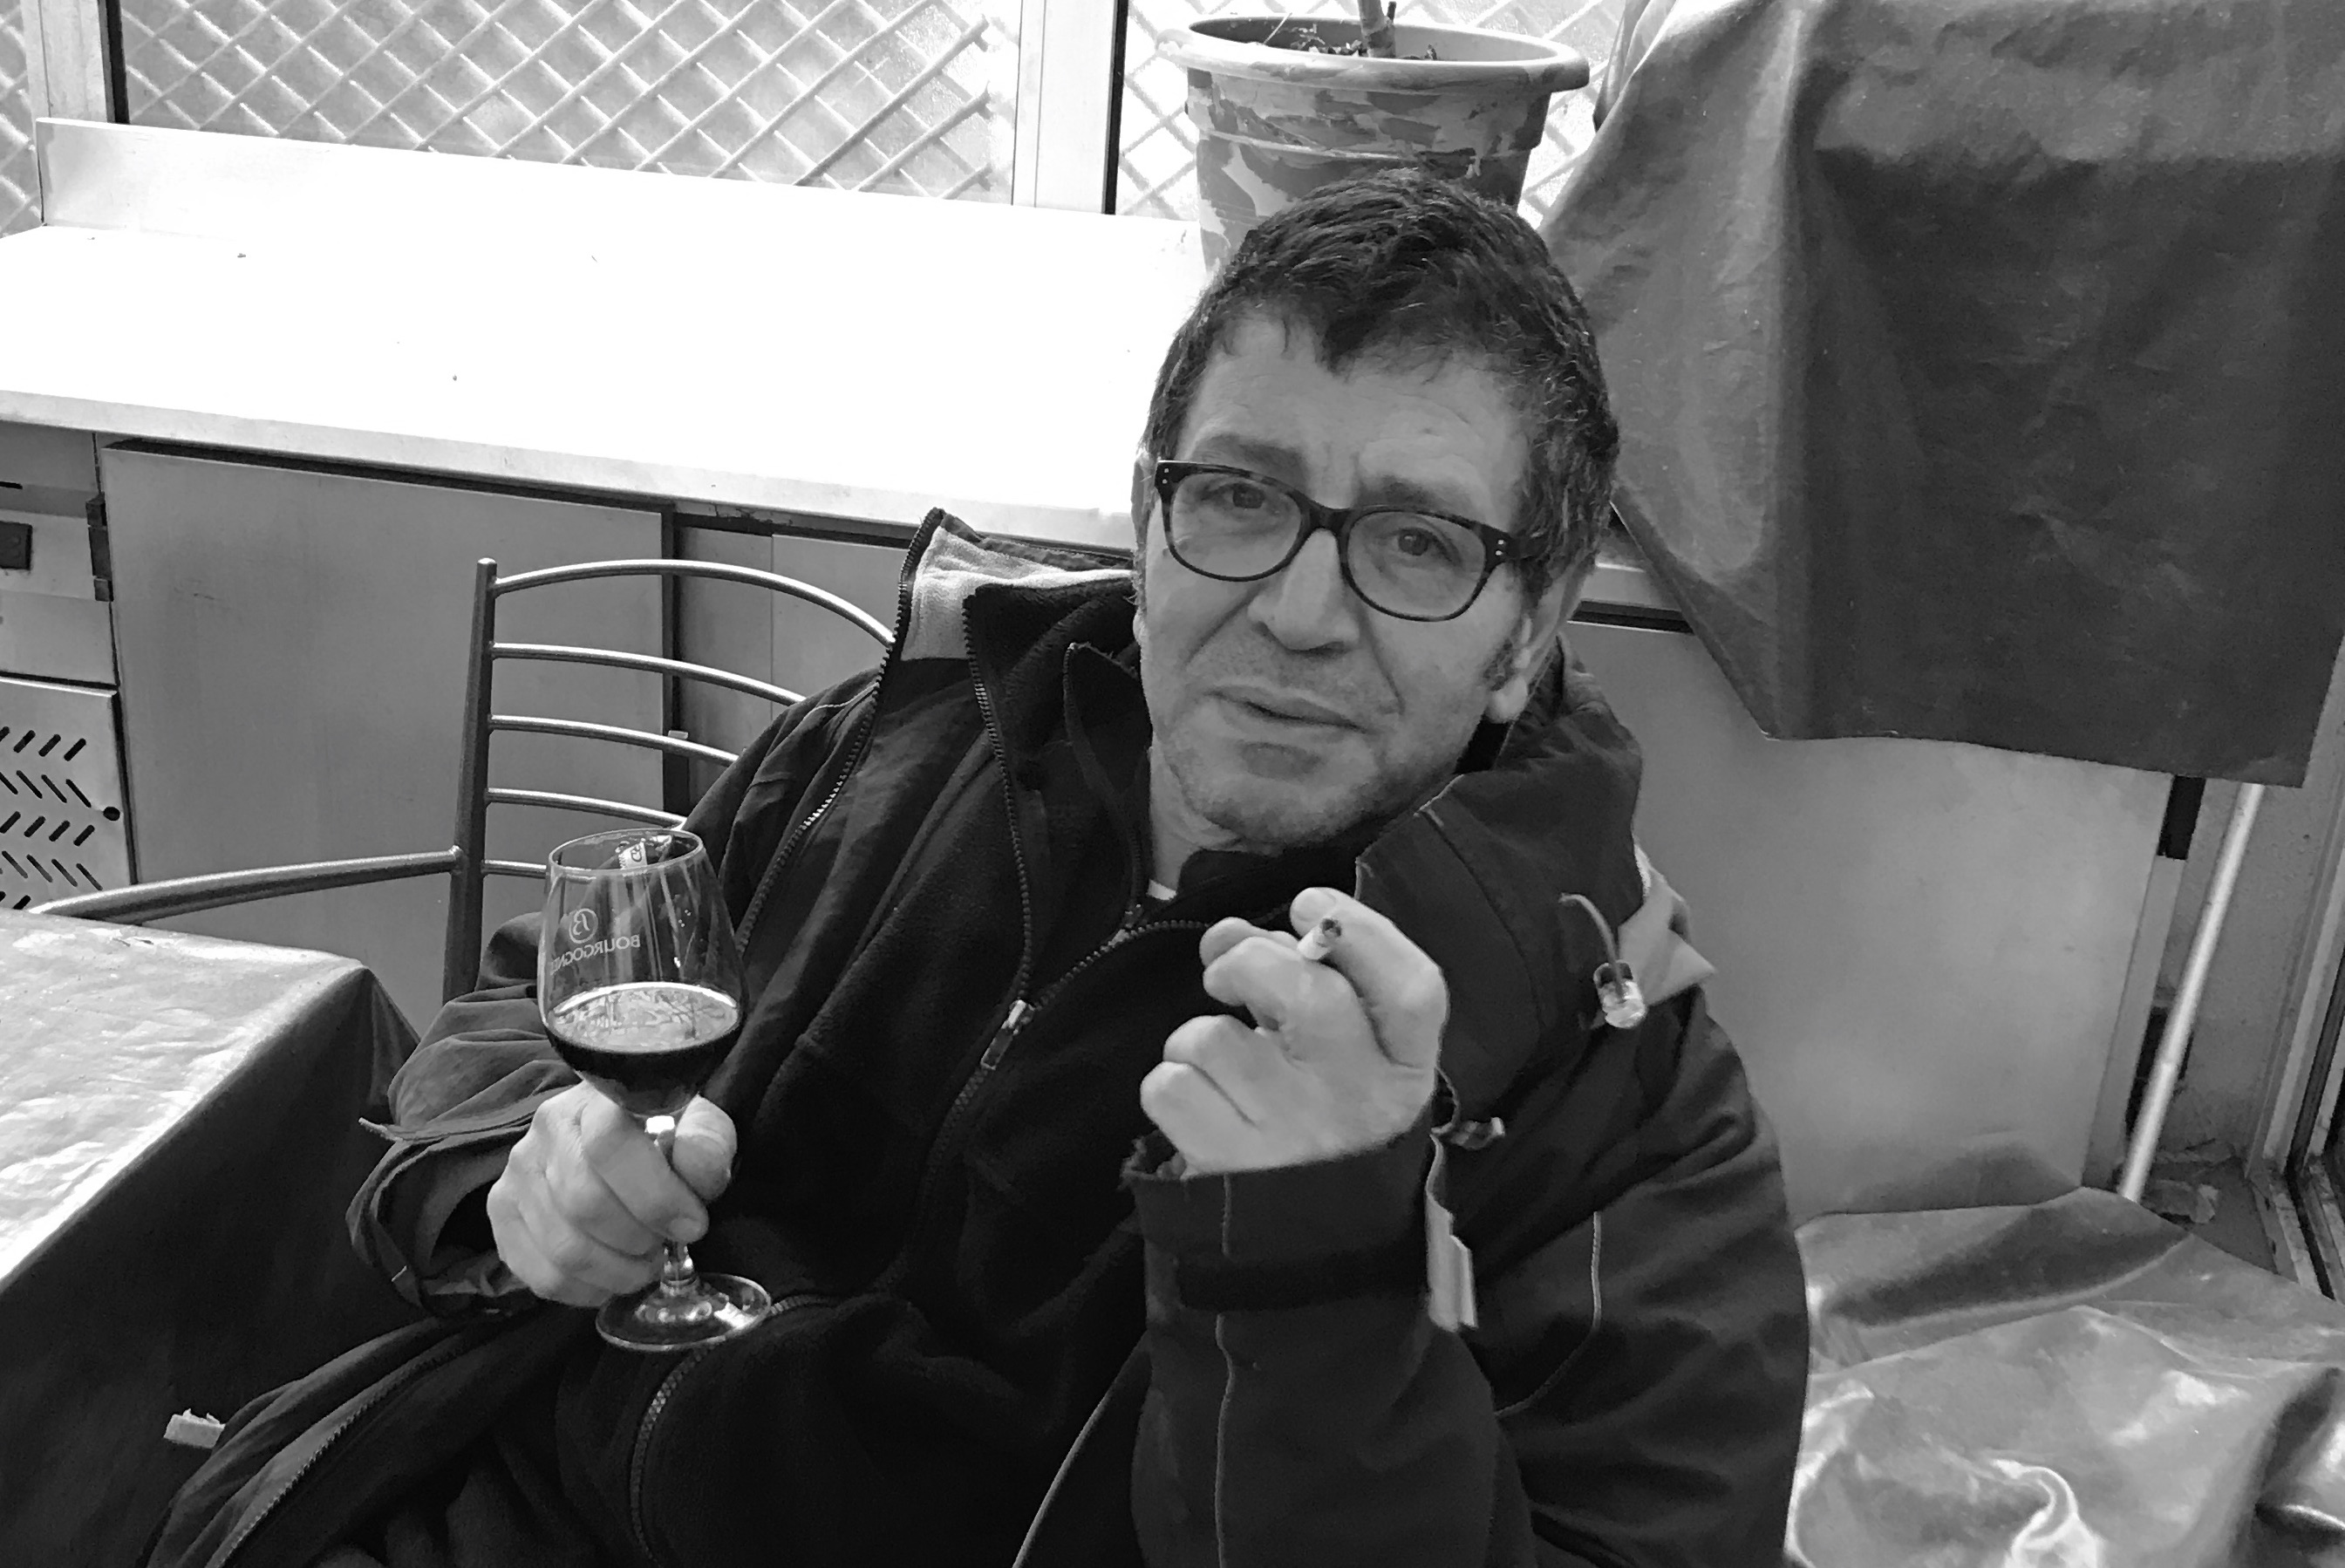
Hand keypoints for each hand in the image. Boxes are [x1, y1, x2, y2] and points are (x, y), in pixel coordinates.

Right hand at [486, 1083, 736, 1305]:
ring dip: (618, 1271)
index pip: (609, 1144)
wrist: (615, 1139)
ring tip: (644, 1260)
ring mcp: (515, 1176)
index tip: (691, 1223)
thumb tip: (696, 1174)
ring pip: (564, 1249)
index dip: (655, 1195)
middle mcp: (543, 1133)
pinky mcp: (503, 1217)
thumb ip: (704, 1146)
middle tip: (664, 1244)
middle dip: (639, 1238)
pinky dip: (588, 1289)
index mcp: (593, 1100)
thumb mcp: (698, 1128)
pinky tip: (612, 1275)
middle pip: (585, 1204)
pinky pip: (543, 1276)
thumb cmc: (661, 1135)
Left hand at [1141, 888, 1444, 1174]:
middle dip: (1250, 960)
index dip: (1360, 931)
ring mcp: (1289, 1132)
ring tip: (1220, 1063)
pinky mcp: (1227, 1164)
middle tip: (1227, 974)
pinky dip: (1171, 1083)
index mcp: (1402, 1068)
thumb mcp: (1361, 1057)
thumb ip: (1316, 981)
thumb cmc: (1332, 1120)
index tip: (1312, 905)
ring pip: (1215, 1038)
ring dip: (1198, 1035)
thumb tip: (1231, 934)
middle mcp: (1354, 1098)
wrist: (1317, 1242)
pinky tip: (1201, 1103)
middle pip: (1307, 995)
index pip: (1413, 988)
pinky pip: (1172, 1087)